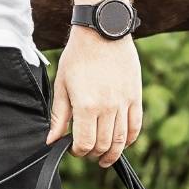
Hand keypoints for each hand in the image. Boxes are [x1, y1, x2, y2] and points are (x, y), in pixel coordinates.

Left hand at [45, 27, 142, 168]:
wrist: (102, 31)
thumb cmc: (78, 56)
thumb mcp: (62, 84)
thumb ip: (59, 116)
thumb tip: (52, 140)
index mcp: (86, 106)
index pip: (84, 144)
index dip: (77, 152)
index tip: (72, 148)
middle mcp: (107, 108)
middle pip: (103, 145)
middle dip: (93, 153)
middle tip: (86, 151)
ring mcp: (123, 103)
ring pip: (120, 140)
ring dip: (112, 153)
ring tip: (104, 157)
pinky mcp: (135, 96)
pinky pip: (136, 126)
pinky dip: (130, 139)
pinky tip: (122, 142)